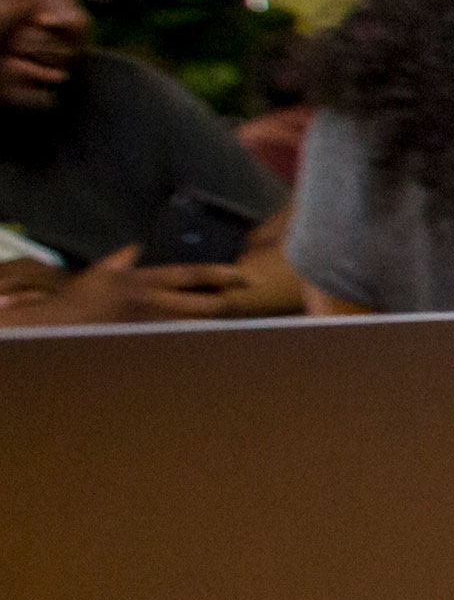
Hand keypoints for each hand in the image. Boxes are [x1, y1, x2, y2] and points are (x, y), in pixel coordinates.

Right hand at [0, 248, 245, 325]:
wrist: (58, 326)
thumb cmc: (79, 297)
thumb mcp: (100, 273)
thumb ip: (120, 260)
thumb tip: (134, 247)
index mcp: (144, 281)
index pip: (189, 275)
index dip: (219, 275)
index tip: (244, 276)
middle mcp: (153, 303)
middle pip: (201, 305)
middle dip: (225, 306)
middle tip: (248, 305)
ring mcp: (151, 326)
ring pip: (193, 327)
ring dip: (214, 328)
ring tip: (239, 330)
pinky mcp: (146, 344)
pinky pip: (176, 345)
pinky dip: (192, 346)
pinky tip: (210, 351)